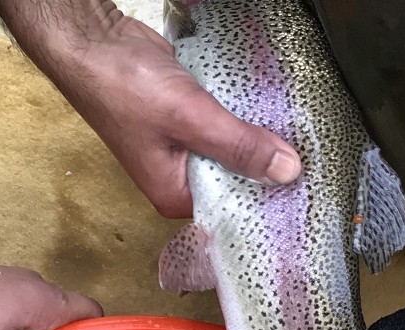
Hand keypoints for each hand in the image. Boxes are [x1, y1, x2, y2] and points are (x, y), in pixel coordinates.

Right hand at [0, 2, 300, 217]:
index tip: (305, 195)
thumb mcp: (190, 118)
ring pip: (233, 155)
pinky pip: (224, 131)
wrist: (93, 43)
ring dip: (258, 144)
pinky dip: (242, 123)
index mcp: (174, 195)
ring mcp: (182, 151)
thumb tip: (287, 171)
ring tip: (298, 139)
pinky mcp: (186, 124)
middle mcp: (178, 180)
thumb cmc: (124, 86)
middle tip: (311, 163)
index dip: (268, 202)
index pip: (233, 212)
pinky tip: (269, 115)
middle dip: (267, 171)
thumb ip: (239, 145)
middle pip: (236, 184)